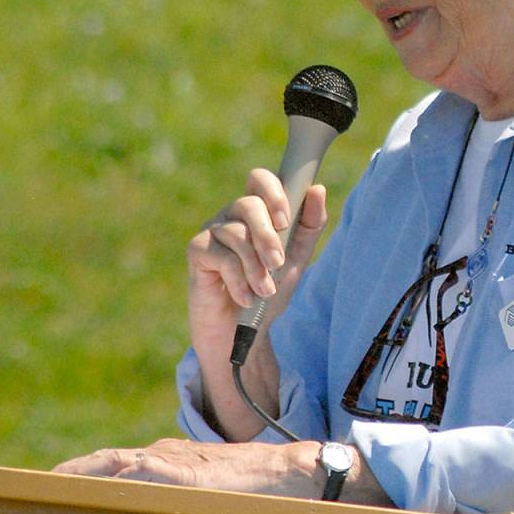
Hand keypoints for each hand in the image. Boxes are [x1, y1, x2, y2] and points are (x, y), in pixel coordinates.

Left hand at [53, 437, 320, 497]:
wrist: (289, 471)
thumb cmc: (255, 484)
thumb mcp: (208, 490)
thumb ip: (180, 494)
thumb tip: (152, 513)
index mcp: (167, 458)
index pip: (114, 462)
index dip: (83, 474)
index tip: (54, 488)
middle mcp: (165, 454)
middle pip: (106, 460)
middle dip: (71, 474)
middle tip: (37, 491)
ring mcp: (177, 461)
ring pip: (118, 464)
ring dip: (85, 476)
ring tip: (53, 490)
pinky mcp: (190, 475)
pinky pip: (147, 474)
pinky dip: (121, 480)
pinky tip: (103, 489)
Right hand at [185, 169, 327, 437]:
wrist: (242, 334)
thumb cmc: (268, 291)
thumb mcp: (295, 259)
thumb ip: (308, 226)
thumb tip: (317, 189)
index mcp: (256, 212)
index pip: (259, 180)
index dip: (273, 192)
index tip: (285, 219)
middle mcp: (231, 215)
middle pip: (248, 204)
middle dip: (268, 236)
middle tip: (277, 264)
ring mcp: (211, 231)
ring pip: (236, 234)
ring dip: (256, 268)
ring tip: (265, 291)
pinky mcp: (197, 251)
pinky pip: (222, 257)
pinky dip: (240, 281)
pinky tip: (245, 297)